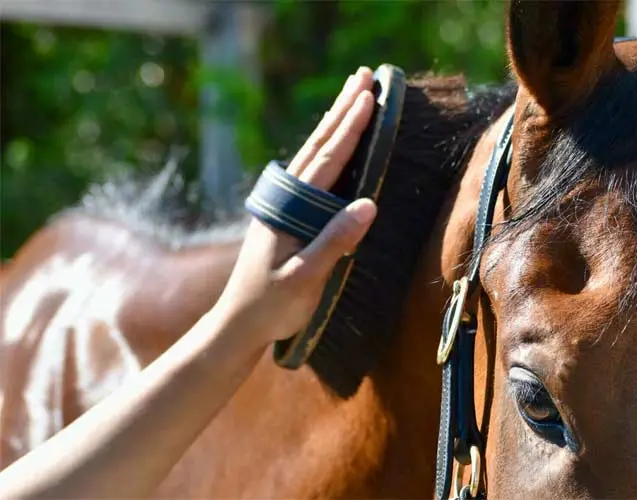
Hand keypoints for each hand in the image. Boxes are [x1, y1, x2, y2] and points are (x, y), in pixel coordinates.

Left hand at [213, 67, 377, 346]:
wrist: (239, 324)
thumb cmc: (273, 305)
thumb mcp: (306, 278)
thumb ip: (334, 242)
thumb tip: (369, 203)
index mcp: (289, 208)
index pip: (326, 159)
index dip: (350, 127)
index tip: (370, 96)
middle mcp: (285, 198)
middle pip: (318, 145)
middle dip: (343, 109)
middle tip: (365, 75)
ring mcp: (285, 205)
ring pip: (313, 154)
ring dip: (335, 123)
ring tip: (353, 96)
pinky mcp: (288, 216)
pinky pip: (312, 172)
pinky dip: (328, 149)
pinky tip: (335, 143)